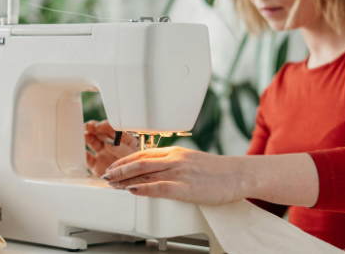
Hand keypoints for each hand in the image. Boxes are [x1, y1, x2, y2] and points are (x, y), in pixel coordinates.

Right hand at [84, 120, 138, 175]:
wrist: (133, 186)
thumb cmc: (138, 169)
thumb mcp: (133, 157)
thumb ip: (121, 149)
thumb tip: (108, 141)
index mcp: (124, 140)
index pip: (114, 129)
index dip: (106, 126)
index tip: (99, 126)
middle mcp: (112, 145)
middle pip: (101, 133)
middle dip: (94, 128)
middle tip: (88, 126)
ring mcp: (104, 154)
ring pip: (93, 142)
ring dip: (87, 137)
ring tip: (83, 135)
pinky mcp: (96, 164)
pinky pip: (87, 157)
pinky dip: (82, 153)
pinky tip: (79, 149)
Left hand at [100, 146, 246, 205]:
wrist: (239, 174)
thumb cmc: (219, 172)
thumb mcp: (194, 161)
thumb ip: (176, 164)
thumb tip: (160, 170)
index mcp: (176, 152)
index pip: (143, 153)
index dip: (125, 160)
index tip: (113, 166)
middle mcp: (175, 159)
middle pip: (139, 162)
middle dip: (119, 169)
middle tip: (105, 175)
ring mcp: (180, 173)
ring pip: (145, 173)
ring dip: (125, 179)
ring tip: (112, 184)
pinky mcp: (186, 188)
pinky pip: (159, 187)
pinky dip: (143, 189)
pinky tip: (131, 191)